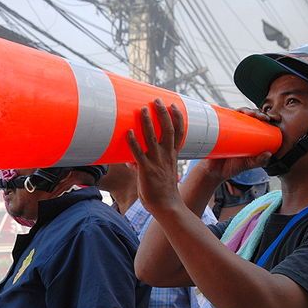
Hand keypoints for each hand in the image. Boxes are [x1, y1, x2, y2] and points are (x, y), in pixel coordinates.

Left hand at [126, 98, 183, 215]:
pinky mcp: (146, 170)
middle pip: (167, 130)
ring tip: (144, 109)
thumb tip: (130, 162)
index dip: (177, 118)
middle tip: (157, 100)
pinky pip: (138, 153)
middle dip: (163, 114)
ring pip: (153, 138)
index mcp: (172, 156)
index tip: (175, 105)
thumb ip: (146, 165)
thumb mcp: (158, 175)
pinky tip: (128, 132)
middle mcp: (166, 156)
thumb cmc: (162, 192)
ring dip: (148, 122)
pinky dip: (133, 142)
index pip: (178, 133)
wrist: (167, 207)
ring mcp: (156, 162)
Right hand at [193, 107, 271, 182]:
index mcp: (247, 137)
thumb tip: (268, 154)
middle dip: (255, 112)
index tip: (268, 119)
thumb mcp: (247, 165)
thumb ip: (258, 161)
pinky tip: (230, 111)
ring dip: (243, 110)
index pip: (257, 123)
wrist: (212, 172)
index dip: (263, 117)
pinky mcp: (216, 130)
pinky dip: (225, 112)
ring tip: (247, 113)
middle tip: (258, 116)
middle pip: (248, 116)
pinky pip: (221, 118)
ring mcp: (227, 129)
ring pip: (236, 114)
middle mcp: (238, 131)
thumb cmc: (230, 167)